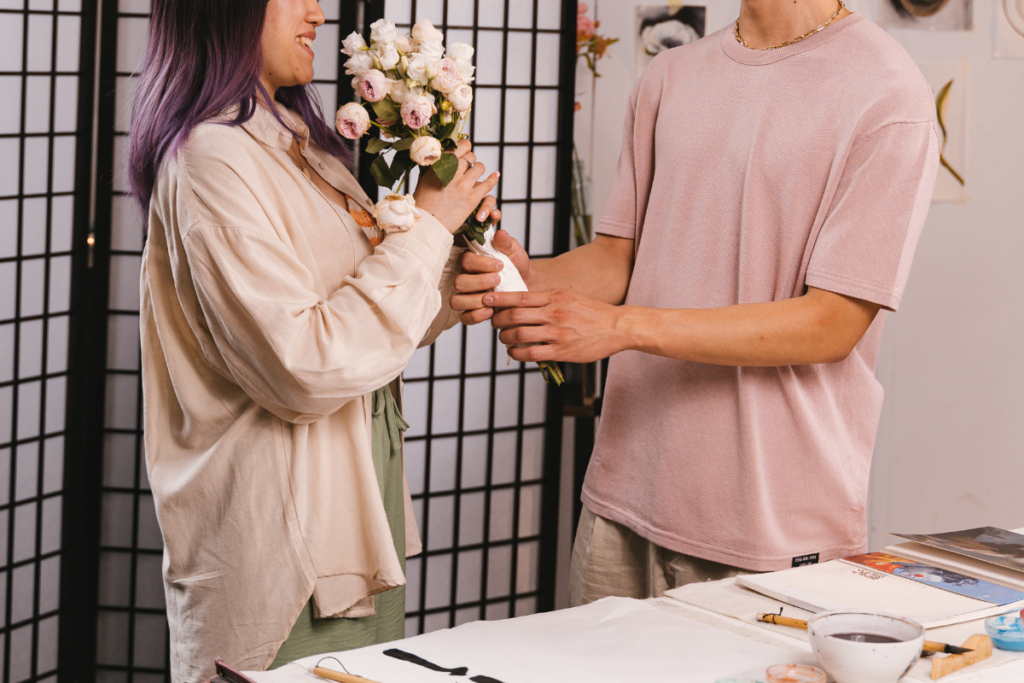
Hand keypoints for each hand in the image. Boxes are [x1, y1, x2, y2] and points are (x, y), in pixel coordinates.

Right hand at [414, 140, 499, 233]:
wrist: (427, 224)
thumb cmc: (422, 203)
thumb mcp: (424, 179)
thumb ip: (434, 166)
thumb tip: (440, 156)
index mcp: (440, 164)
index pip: (461, 146)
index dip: (465, 148)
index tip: (464, 153)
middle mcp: (453, 171)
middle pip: (471, 157)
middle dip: (470, 161)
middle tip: (467, 168)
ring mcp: (464, 184)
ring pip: (480, 167)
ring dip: (478, 170)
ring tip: (475, 175)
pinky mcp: (473, 198)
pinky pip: (488, 183)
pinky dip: (493, 178)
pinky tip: (495, 176)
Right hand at [451, 230, 531, 324]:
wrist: (526, 286)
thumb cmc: (516, 267)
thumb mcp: (515, 252)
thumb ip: (507, 244)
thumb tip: (501, 233)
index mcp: (472, 261)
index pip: (465, 261)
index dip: (481, 264)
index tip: (500, 265)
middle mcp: (465, 278)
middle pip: (458, 282)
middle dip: (479, 282)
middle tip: (498, 280)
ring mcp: (467, 296)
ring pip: (456, 301)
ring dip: (475, 300)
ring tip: (493, 297)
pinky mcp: (472, 312)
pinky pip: (464, 318)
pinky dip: (477, 316)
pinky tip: (491, 310)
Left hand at [484, 290, 630, 363]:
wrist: (617, 327)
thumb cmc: (592, 312)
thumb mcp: (569, 297)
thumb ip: (547, 299)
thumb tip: (522, 301)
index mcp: (555, 297)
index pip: (519, 296)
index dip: (498, 299)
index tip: (486, 299)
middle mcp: (554, 313)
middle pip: (514, 315)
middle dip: (498, 319)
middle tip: (494, 322)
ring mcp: (557, 333)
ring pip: (518, 334)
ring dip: (505, 337)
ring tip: (504, 338)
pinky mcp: (561, 351)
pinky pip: (530, 353)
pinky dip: (517, 353)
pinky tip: (514, 352)